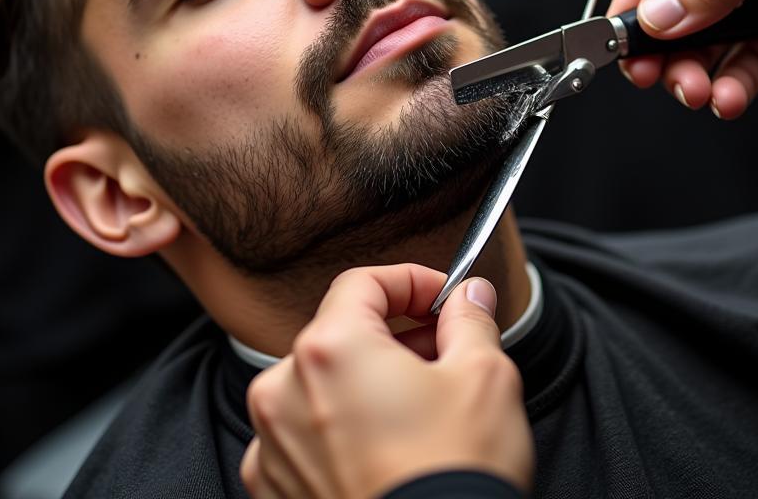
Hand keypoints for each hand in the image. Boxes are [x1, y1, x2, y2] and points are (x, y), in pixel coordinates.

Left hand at [240, 264, 533, 498]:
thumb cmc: (451, 479)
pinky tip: (385, 451)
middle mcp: (285, 391)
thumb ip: (470, 319)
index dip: (411, 281)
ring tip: (418, 407)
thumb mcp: (484, 377)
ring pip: (321, 385)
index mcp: (330, 348)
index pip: (363, 282)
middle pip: (341, 333)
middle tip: (443, 354)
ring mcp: (273, 445)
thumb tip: (469, 297)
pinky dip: (340, 431)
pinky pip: (305, 437)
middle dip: (395, 336)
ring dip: (367, 383)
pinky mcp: (274, 491)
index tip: (441, 299)